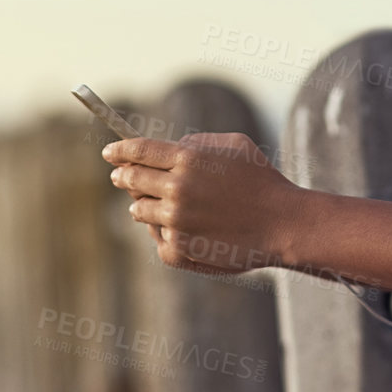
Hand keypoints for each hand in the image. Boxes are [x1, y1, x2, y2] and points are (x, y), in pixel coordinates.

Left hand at [103, 132, 300, 274]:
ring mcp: (175, 221)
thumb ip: (197, 143)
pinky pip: (157, 237)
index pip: (137, 151)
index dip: (119, 151)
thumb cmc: (262, 180)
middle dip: (124, 177)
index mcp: (187, 159)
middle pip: (132, 180)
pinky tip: (182, 229)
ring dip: (144, 205)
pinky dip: (165, 232)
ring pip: (139, 210)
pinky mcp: (178, 248)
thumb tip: (171, 148)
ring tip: (158, 205)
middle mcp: (176, 189)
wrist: (282, 224)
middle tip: (120, 176)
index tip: (110, 153)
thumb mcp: (233, 145)